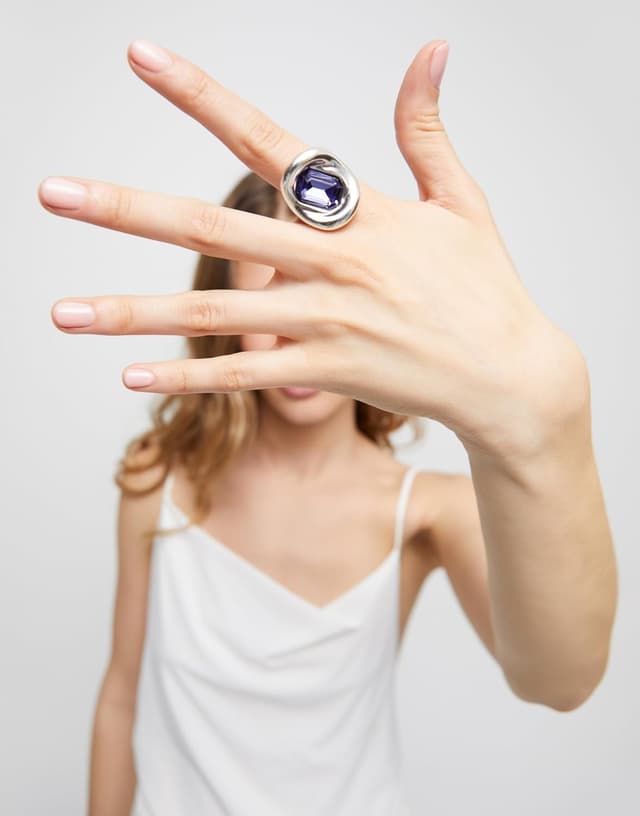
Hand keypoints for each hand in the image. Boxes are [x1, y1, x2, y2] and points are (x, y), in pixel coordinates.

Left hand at [40, 39, 585, 459]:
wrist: (511, 376)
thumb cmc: (486, 287)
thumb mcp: (462, 200)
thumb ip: (427, 128)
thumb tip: (432, 49)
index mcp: (360, 210)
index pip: (269, 140)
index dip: (203, 96)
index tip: (143, 58)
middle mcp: (333, 261)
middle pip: (214, 226)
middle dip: (127, 209)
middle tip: (52, 193)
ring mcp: (326, 320)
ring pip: (213, 312)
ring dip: (132, 313)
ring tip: (62, 312)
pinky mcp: (327, 370)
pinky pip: (245, 373)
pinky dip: (189, 374)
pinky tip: (128, 376)